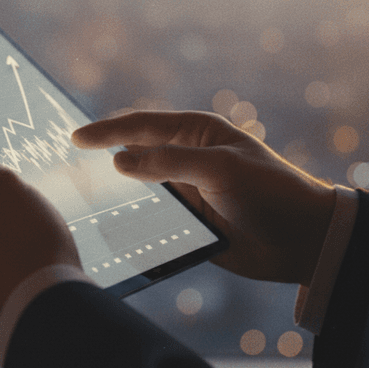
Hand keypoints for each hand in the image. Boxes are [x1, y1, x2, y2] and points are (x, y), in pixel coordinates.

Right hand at [72, 111, 335, 286]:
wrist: (305, 241)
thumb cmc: (270, 193)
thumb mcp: (220, 170)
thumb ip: (169, 163)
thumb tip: (118, 160)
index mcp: (197, 132)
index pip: (141, 126)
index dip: (106, 131)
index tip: (74, 139)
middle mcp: (187, 156)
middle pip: (134, 153)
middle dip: (101, 156)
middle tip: (63, 164)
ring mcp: (187, 189)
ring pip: (138, 187)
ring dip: (112, 191)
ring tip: (74, 195)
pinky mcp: (188, 220)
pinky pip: (151, 216)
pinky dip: (129, 218)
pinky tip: (106, 225)